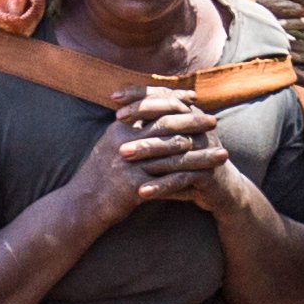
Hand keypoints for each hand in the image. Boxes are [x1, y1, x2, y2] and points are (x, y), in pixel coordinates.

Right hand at [60, 87, 227, 227]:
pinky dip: (192, 178)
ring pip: (175, 152)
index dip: (176, 99)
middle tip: (214, 121)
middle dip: (194, 122)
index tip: (195, 98)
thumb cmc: (98, 176)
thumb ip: (129, 128)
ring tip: (222, 154)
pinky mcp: (135, 184)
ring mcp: (130, 162)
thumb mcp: (110, 144)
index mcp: (120, 127)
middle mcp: (125, 141)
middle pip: (168, 124)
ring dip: (201, 153)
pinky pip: (170, 179)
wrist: (81, 205)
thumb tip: (148, 113)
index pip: (152, 104)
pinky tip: (207, 180)